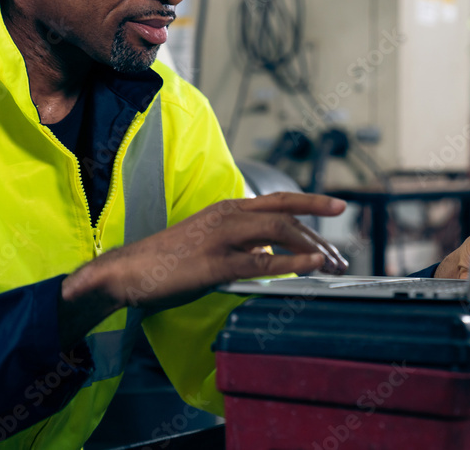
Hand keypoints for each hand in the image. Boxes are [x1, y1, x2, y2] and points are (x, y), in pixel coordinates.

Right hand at [65, 192, 348, 312]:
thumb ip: (240, 241)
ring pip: (279, 231)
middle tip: (340, 256)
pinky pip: (262, 261)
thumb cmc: (168, 259)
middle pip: (286, 213)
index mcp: (227, 208)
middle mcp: (228, 215)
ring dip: (312, 249)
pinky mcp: (215, 264)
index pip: (279, 199)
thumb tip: (271, 252)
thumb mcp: (210, 240)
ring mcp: (222, 237)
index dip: (311, 201)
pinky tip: (311, 267)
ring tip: (331, 265)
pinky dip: (291, 262)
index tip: (338, 207)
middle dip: (319, 233)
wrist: (129, 270)